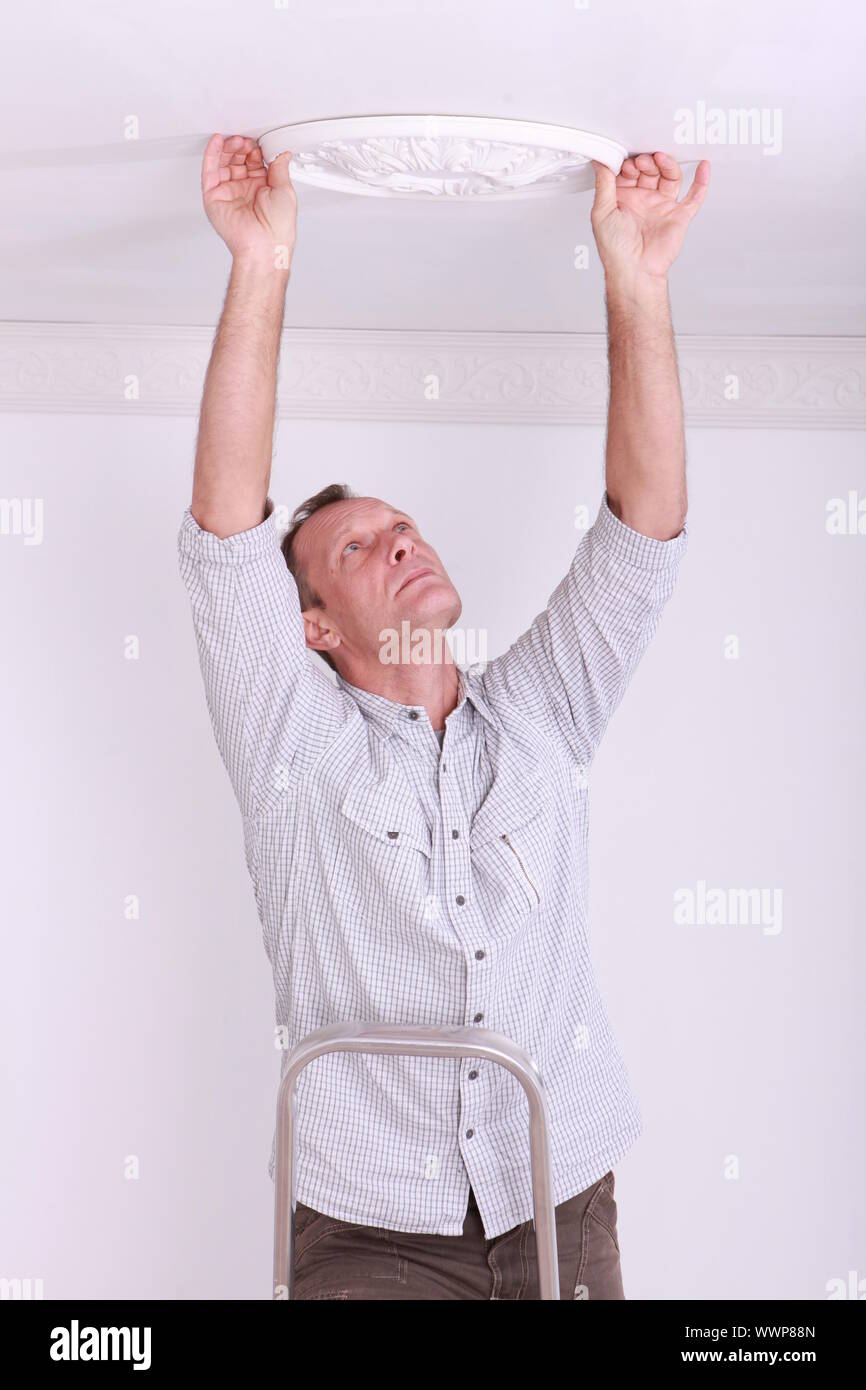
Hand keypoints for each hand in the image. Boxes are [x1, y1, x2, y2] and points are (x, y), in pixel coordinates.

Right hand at [201, 133, 296, 264]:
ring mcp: (228, 192)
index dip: (255, 149)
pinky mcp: (214, 196)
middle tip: (246, 141)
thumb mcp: (285, 191)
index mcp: (262, 188)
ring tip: (234, 140)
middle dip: (241, 147)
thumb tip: (282, 153)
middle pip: (237, 159)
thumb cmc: (277, 228)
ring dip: (228, 148)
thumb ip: (280, 168)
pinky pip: (210, 171)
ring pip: (223, 162)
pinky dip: (212, 154)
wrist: (264, 245)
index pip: (254, 161)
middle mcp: (244, 190)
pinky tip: (216, 142)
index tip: (258, 141)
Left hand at [590, 152, 709, 283]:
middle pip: (651, 170)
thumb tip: (600, 162)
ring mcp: (662, 207)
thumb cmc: (616, 250)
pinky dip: (701, 181)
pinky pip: (694, 196)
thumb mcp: (602, 211)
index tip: (627, 161)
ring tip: (661, 159)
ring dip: (667, 165)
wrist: (635, 271)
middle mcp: (643, 201)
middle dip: (647, 162)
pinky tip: (703, 167)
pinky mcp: (679, 216)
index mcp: (624, 199)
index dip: (629, 163)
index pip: (629, 171)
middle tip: (643, 161)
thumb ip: (603, 184)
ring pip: (670, 177)